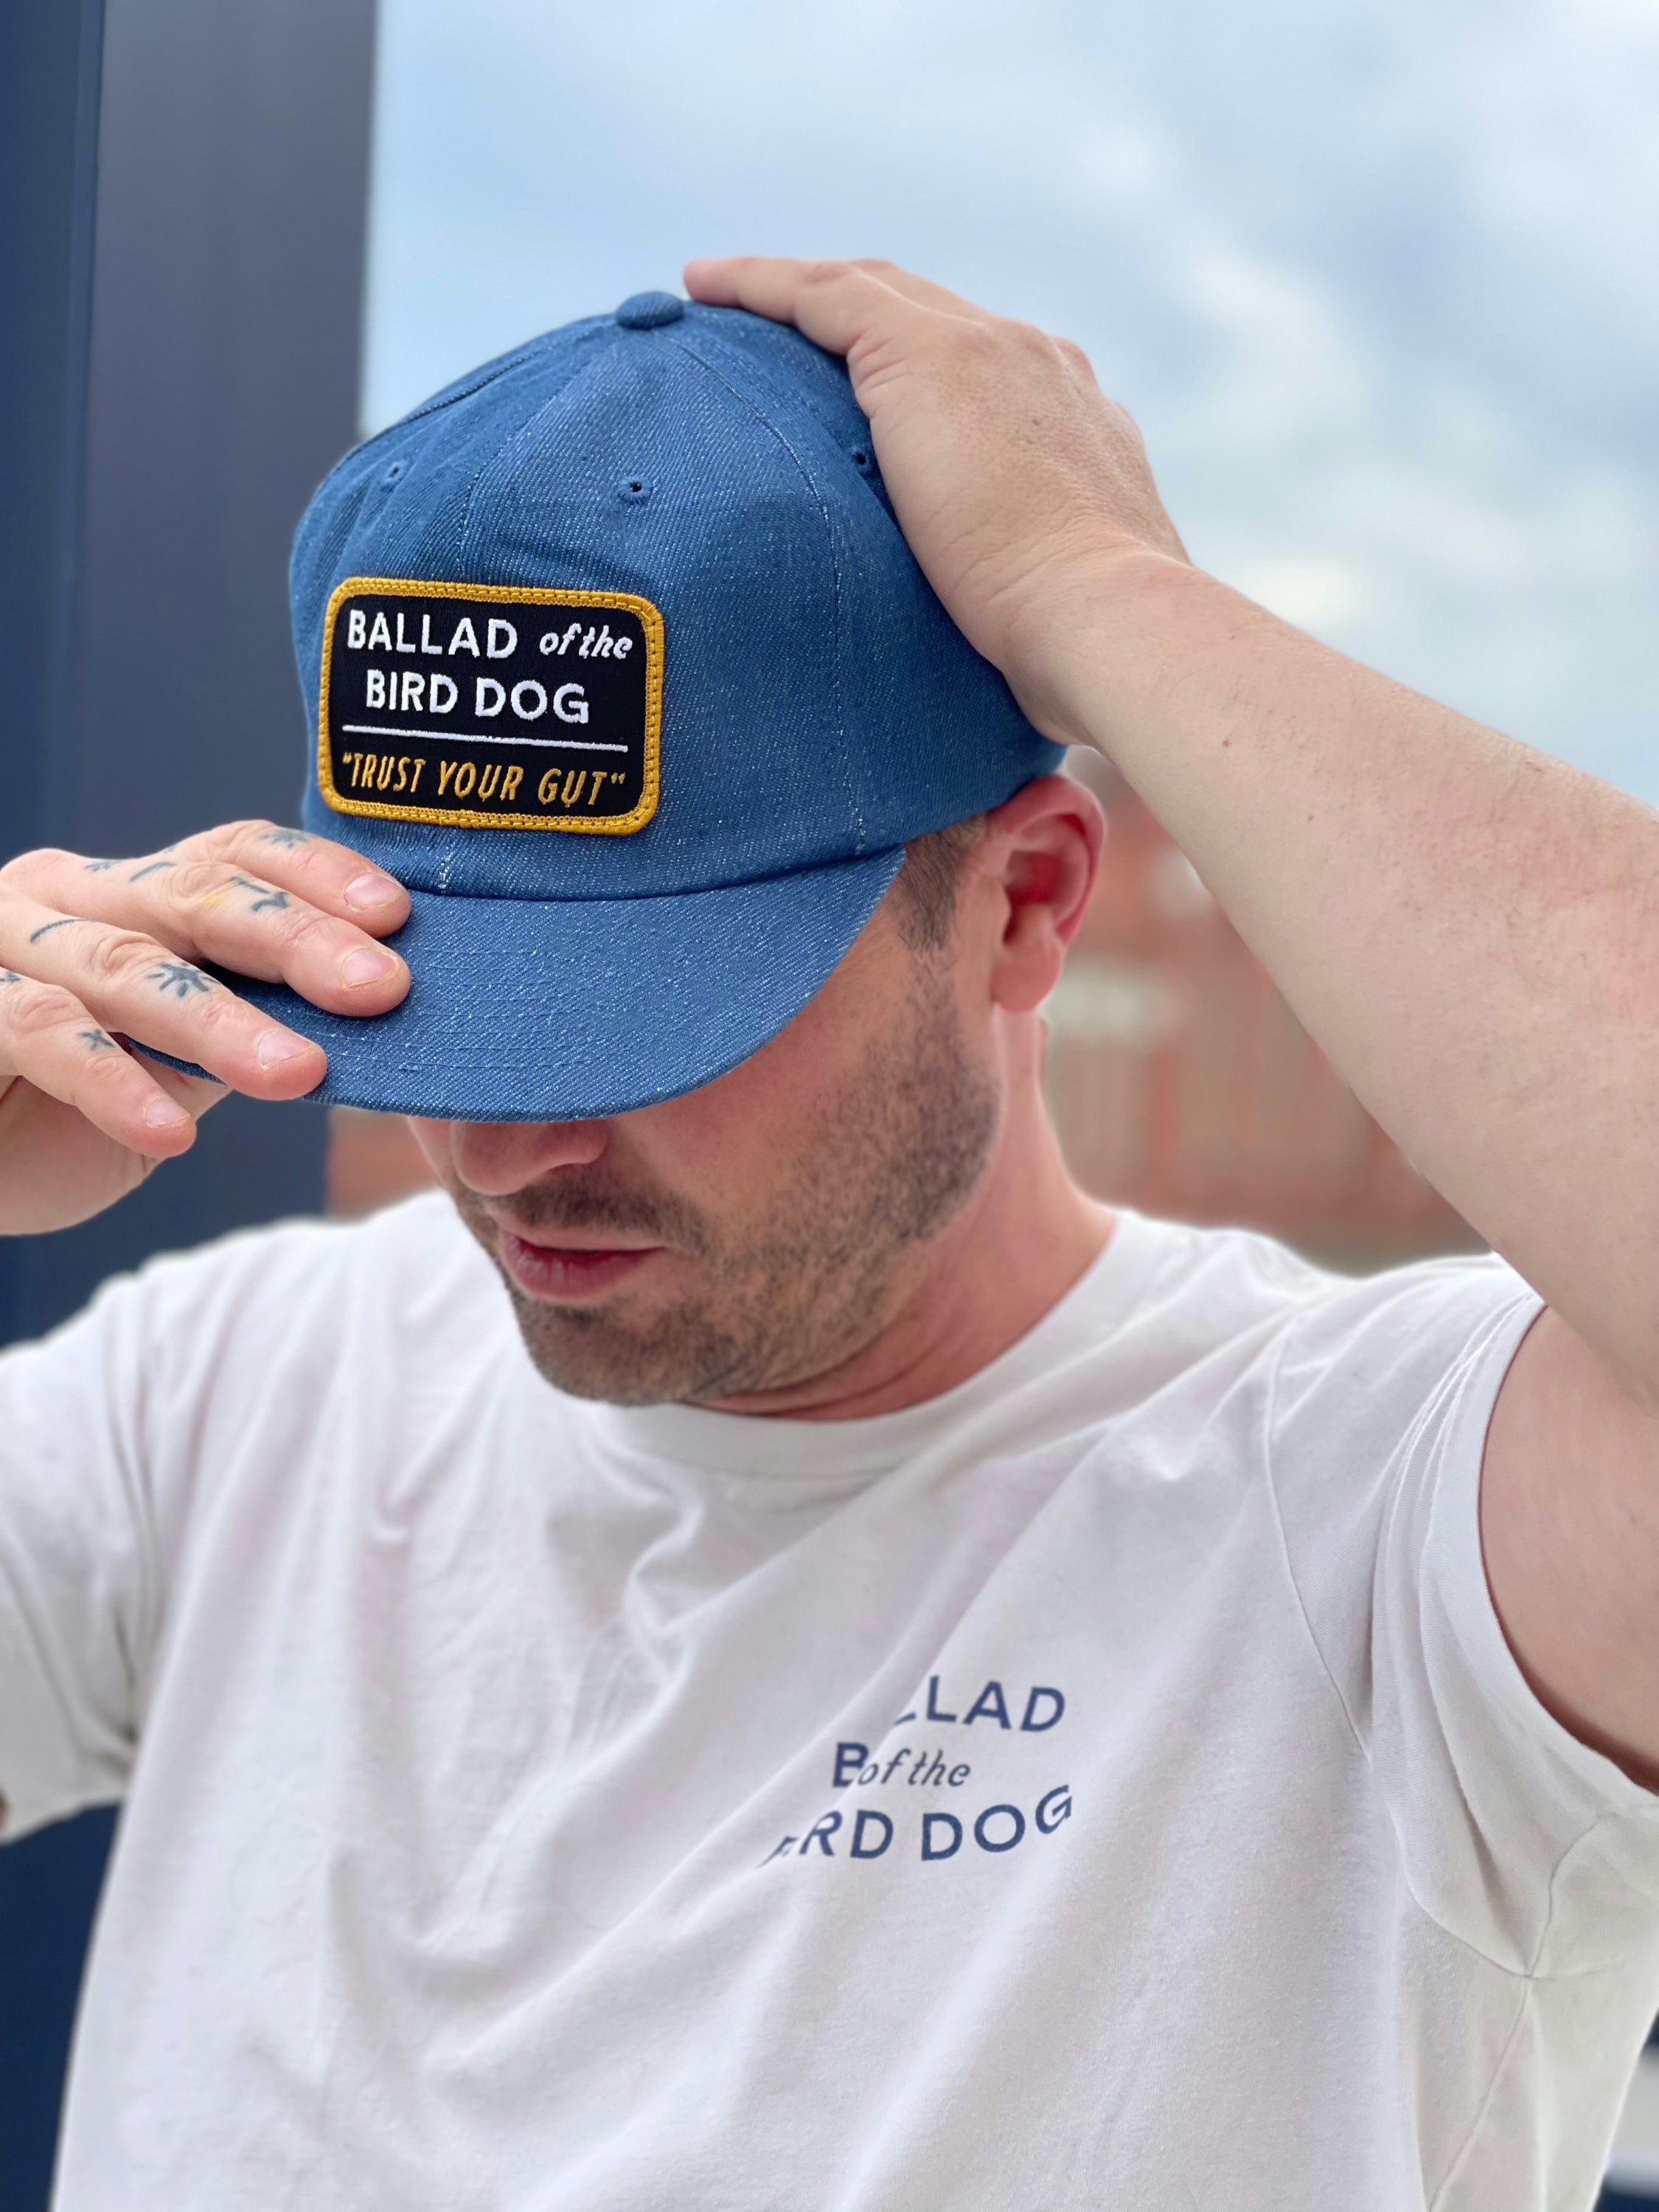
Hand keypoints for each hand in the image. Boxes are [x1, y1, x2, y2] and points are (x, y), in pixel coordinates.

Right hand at [0, 822, 410, 1234]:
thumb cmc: (58, 1116)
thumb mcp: (173, 1065)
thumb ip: (249, 1027)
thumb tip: (376, 1018)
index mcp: (122, 895)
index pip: (228, 856)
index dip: (314, 875)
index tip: (397, 915)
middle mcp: (59, 899)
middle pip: (190, 894)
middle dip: (294, 939)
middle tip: (381, 988)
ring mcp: (0, 946)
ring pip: (121, 965)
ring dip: (218, 1021)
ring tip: (301, 1075)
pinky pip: (39, 1033)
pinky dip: (110, 1082)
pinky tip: (174, 1133)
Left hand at [682, 256, 1188, 739]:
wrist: (1107, 620)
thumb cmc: (1086, 649)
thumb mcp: (1058, 605)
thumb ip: (1029, 596)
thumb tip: (1000, 654)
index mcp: (1077, 423)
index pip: (987, 375)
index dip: (923, 375)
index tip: (874, 405)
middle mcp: (1039, 366)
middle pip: (930, 315)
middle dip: (856, 317)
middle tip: (781, 332)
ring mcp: (987, 351)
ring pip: (874, 295)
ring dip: (797, 290)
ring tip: (721, 297)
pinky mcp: (926, 356)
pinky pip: (823, 298)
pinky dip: (761, 286)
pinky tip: (703, 287)